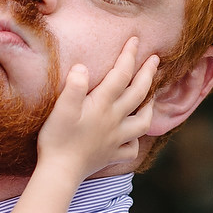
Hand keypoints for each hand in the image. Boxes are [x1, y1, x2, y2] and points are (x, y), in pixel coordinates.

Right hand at [37, 39, 157, 177]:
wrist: (59, 172)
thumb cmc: (57, 139)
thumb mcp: (61, 109)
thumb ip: (74, 86)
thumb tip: (83, 67)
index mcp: (102, 105)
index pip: (121, 74)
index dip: (129, 55)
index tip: (136, 40)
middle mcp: (115, 120)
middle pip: (138, 93)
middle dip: (148, 73)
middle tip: (155, 59)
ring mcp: (116, 139)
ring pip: (143, 122)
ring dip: (150, 106)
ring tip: (152, 97)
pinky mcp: (112, 155)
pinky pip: (131, 149)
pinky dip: (134, 141)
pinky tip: (132, 137)